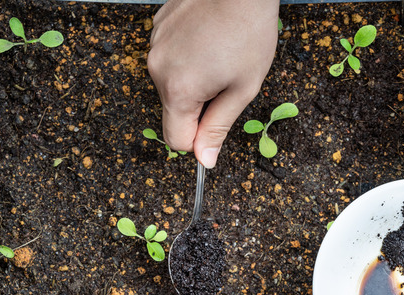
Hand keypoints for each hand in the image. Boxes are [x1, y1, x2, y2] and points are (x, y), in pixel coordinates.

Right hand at [148, 0, 278, 167]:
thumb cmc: (249, 33)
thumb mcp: (242, 89)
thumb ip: (219, 127)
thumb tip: (204, 160)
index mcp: (179, 89)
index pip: (176, 140)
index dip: (199, 138)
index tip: (216, 122)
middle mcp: (157, 68)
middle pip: (174, 109)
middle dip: (200, 104)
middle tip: (227, 79)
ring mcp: (154, 45)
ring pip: (172, 81)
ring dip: (194, 78)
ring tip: (220, 54)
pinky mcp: (157, 26)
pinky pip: (171, 56)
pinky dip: (188, 55)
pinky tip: (208, 38)